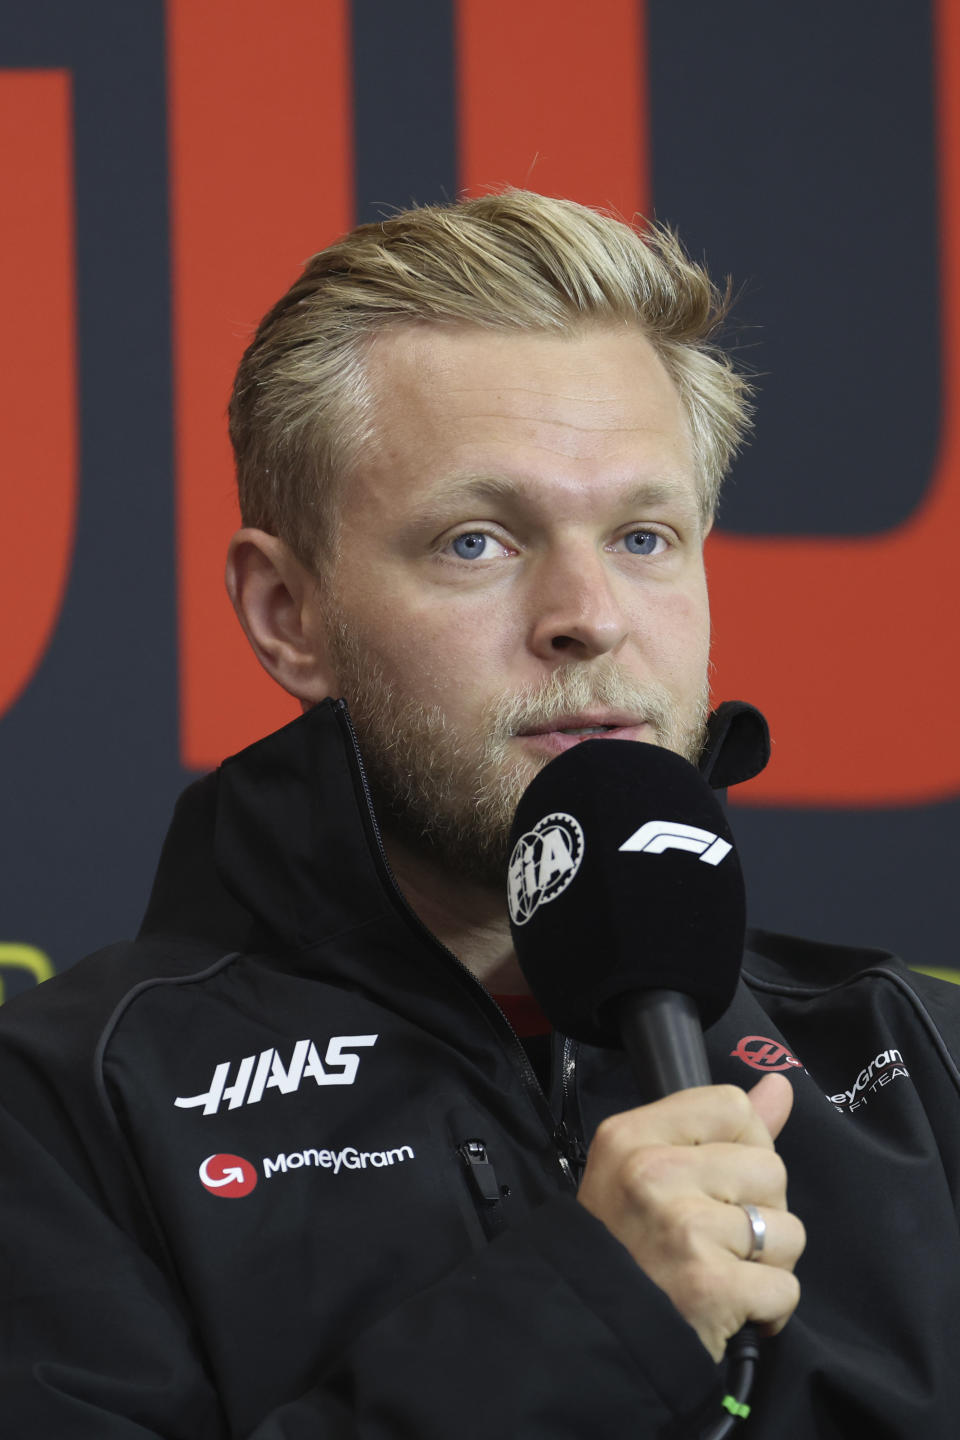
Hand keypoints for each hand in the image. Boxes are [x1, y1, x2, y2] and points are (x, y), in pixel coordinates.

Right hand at [576, 1074, 804, 1360]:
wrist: (591, 1329)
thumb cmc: (625, 1242)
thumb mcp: (649, 1165)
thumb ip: (719, 1124)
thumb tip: (780, 1084)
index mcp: (633, 1135)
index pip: (733, 1107)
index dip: (743, 1145)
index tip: (717, 1180)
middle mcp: (653, 1173)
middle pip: (770, 1168)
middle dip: (759, 1209)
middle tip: (715, 1237)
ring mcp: (682, 1229)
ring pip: (788, 1230)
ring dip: (769, 1261)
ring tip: (725, 1271)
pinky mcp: (710, 1286)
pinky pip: (786, 1288)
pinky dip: (768, 1308)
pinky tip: (732, 1307)